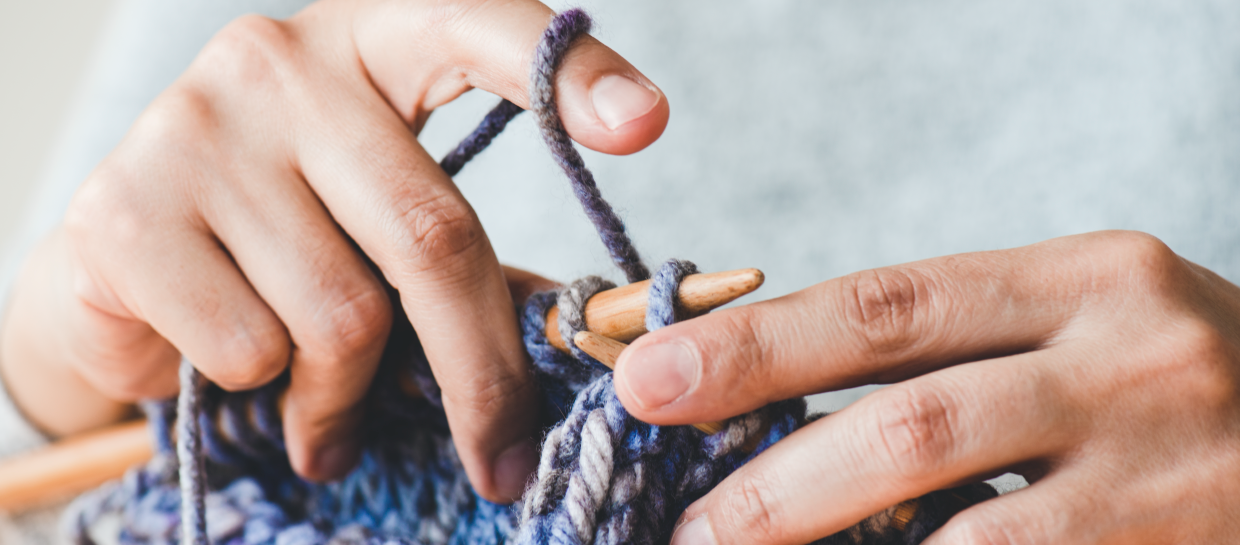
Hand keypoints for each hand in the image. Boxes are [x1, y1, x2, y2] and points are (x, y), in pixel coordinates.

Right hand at [0, 0, 666, 500]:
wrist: (123, 268)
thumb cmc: (287, 239)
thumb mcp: (380, 220)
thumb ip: (465, 251)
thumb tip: (572, 328)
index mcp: (372, 41)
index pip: (476, 24)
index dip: (563, 71)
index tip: (644, 122)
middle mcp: (281, 59)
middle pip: (431, 231)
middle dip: (482, 373)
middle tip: (502, 459)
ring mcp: (196, 124)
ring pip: (342, 313)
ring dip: (345, 394)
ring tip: (325, 410)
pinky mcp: (123, 208)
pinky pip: (250, 348)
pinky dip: (264, 391)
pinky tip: (236, 370)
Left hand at [614, 231, 1239, 543]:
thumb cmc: (1162, 382)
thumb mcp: (1073, 329)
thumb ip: (949, 350)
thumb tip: (774, 398)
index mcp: (1081, 279)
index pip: (887, 306)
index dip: (756, 348)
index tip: (648, 379)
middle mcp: (1128, 359)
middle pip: (910, 420)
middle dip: (774, 480)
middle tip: (680, 519)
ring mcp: (1164, 467)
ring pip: (961, 528)